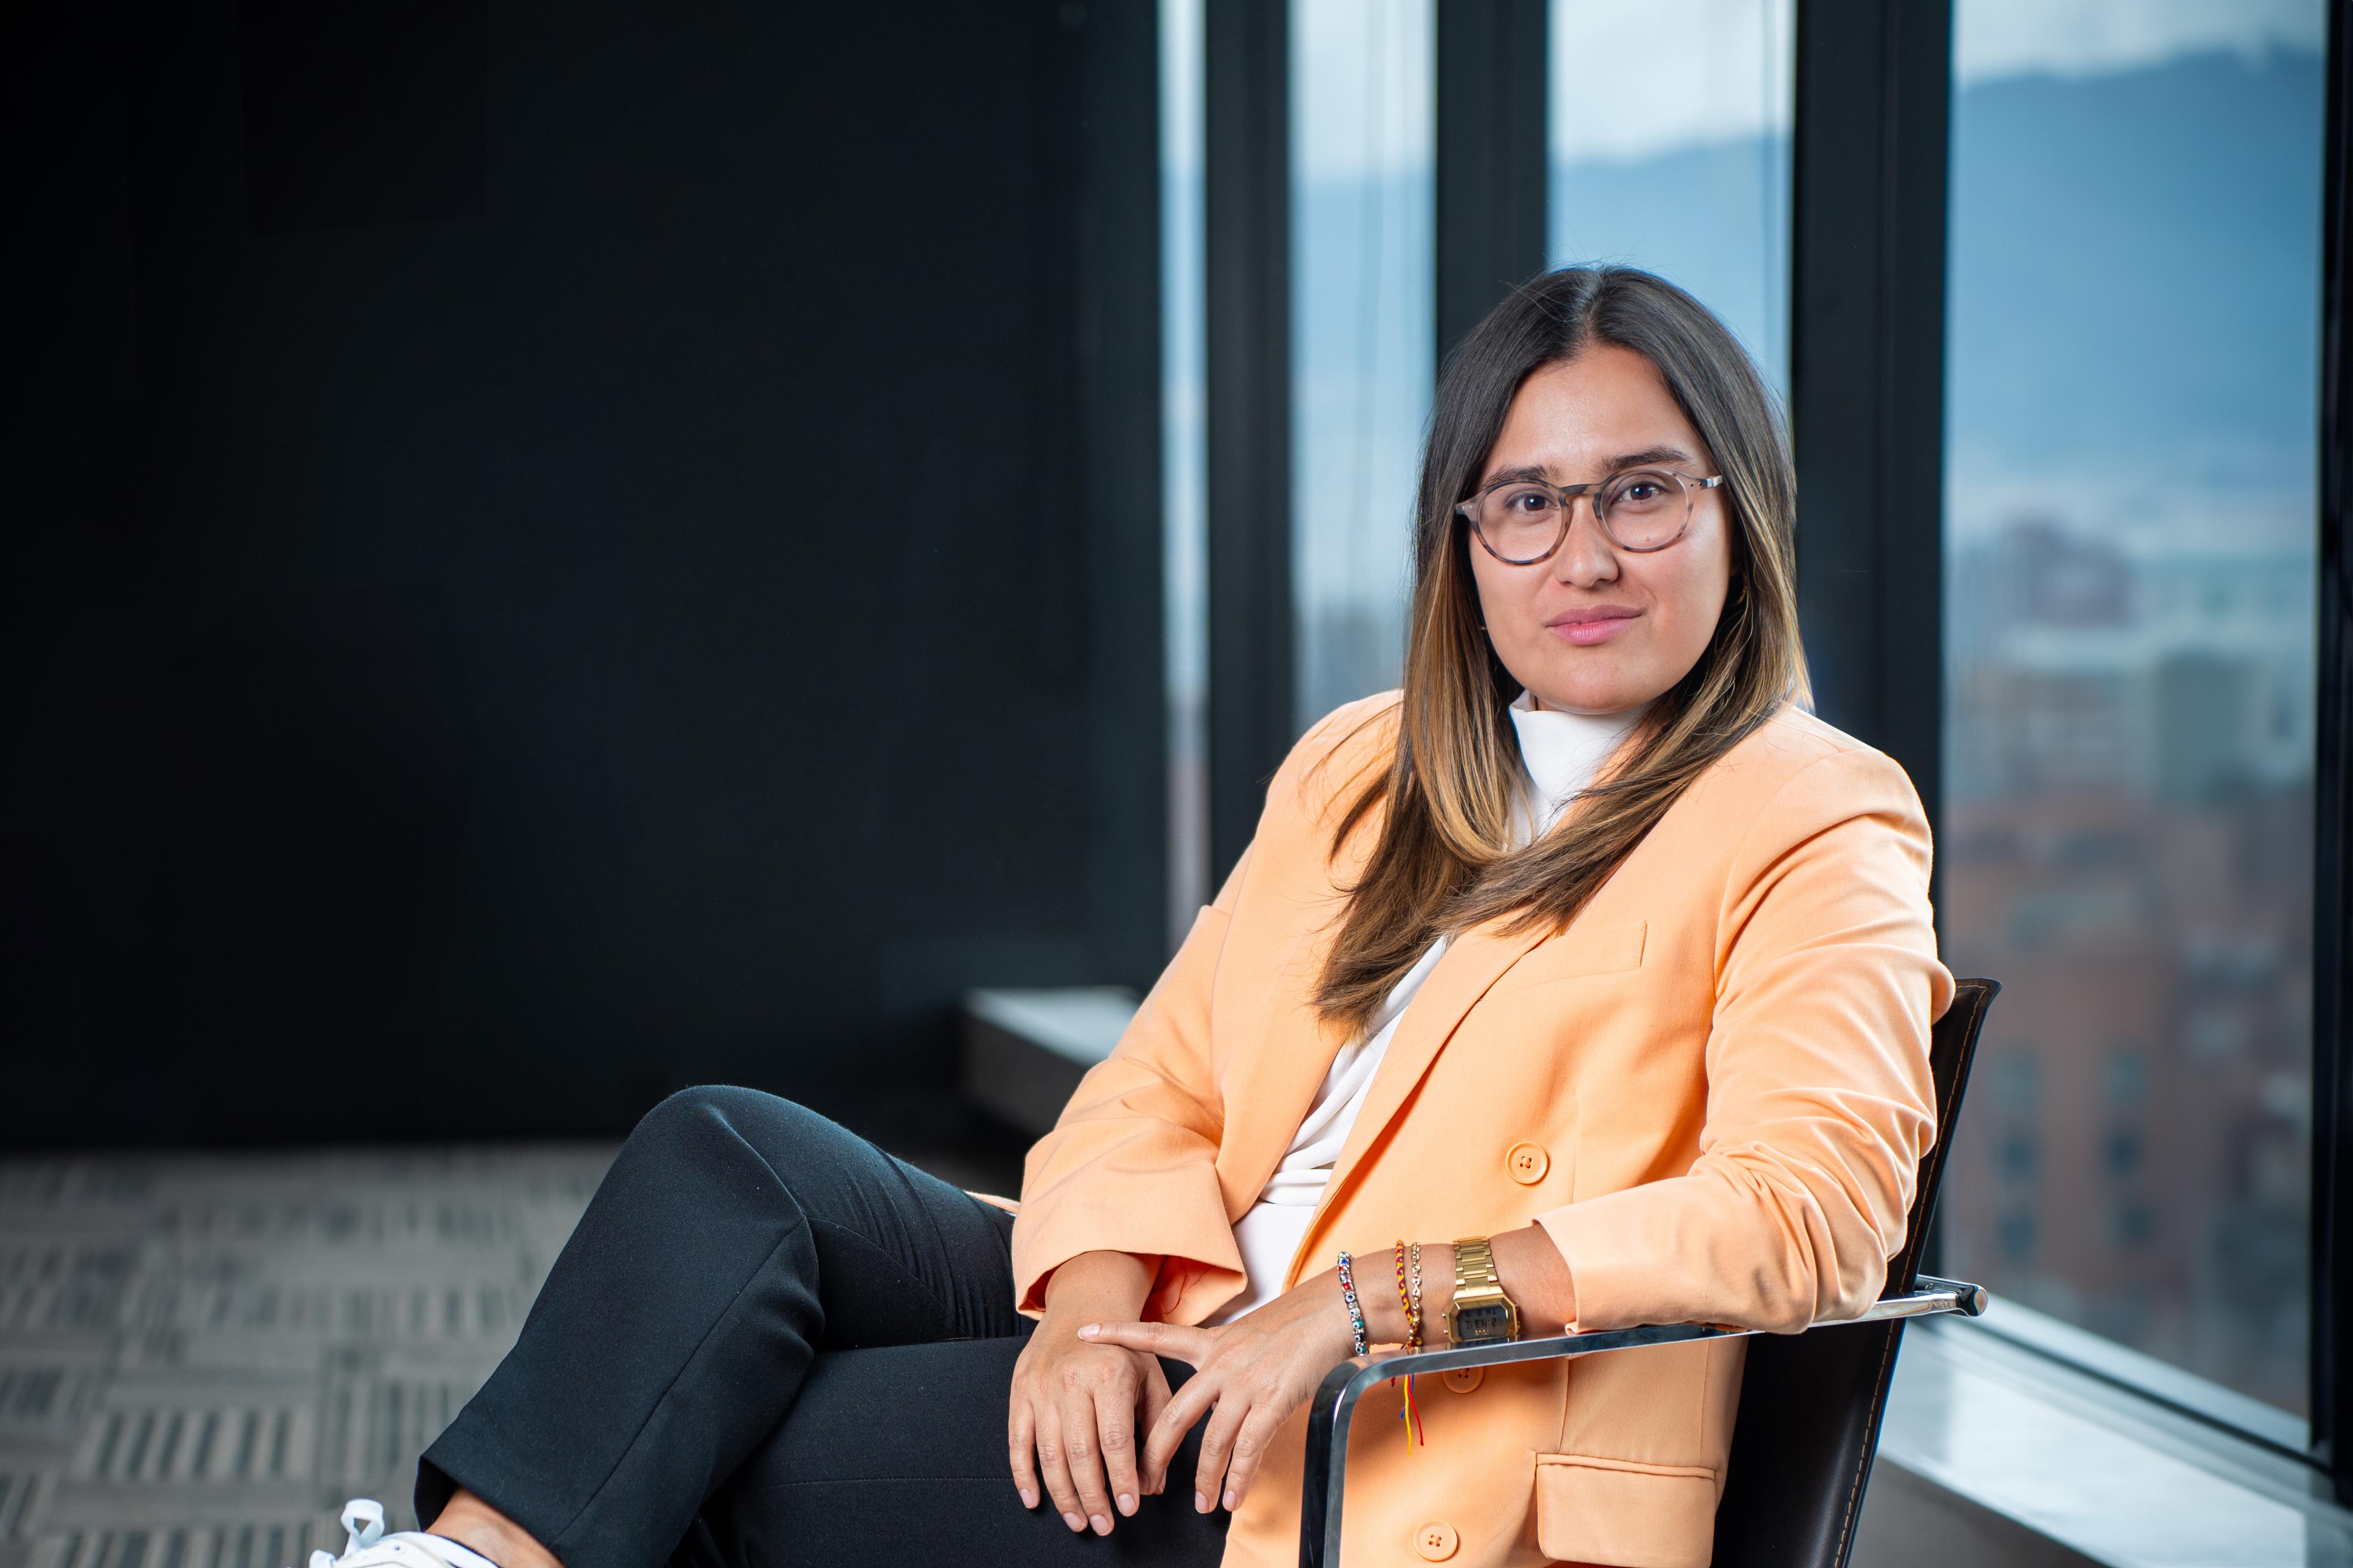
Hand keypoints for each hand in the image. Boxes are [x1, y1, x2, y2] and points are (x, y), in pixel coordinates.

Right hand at [1010, 1252, 1169, 1535]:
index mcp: (1110, 1374)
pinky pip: (1017, 1440)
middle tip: (1104, 1524)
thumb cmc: (1123, 1351)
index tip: (1130, 1508)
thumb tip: (1153, 1485)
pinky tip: (1035, 1499)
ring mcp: (1041, 1386)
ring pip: (1048, 1452)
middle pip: (1080, 1451)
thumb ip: (1157, 1430)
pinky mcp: (1020, 1392)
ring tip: (1078, 1521)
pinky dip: (1023, 1474)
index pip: (1115, 1438)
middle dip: (1092, 1495)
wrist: (1081, 1307)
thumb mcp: (1151, 1377)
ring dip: (1062, 1494)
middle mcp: (1072, 1379)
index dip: (1121, 1478)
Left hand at [1077, 1268, 1357, 1514]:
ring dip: (1203, 1477)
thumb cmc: (1289, 1326)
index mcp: (1209, 1343)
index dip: (1118, 1334)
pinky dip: (1238, 1478)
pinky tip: (1232, 1497)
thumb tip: (1205, 1393)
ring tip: (1198, 1503)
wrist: (1328, 1314)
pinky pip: (1248, 1449)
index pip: (1155, 1335)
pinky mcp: (1271, 1401)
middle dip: (1155, 1453)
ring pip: (1212, 1440)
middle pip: (1174, 1414)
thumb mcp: (1243, 1336)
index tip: (1084, 1333)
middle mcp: (1221, 1363)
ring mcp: (1245, 1383)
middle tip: (1139, 1481)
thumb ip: (1218, 1361)